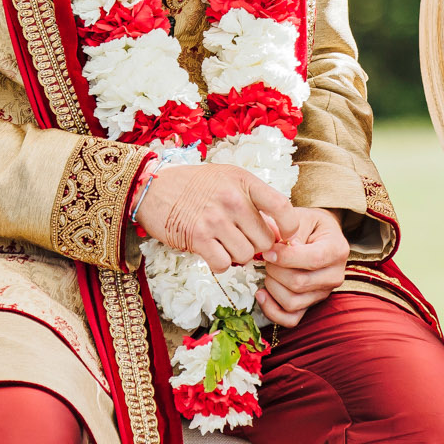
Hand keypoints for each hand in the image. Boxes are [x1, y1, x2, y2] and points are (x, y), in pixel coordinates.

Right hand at [135, 163, 299, 274]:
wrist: (153, 188)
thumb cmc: (195, 185)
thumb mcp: (228, 179)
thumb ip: (253, 200)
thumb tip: (278, 232)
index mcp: (244, 181)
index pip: (282, 207)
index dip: (290, 227)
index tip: (286, 235)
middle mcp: (233, 199)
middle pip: (265, 240)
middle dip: (257, 246)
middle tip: (242, 240)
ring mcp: (215, 219)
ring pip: (246, 255)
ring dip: (237, 256)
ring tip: (224, 244)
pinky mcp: (198, 237)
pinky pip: (223, 264)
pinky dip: (220, 264)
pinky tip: (212, 252)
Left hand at [255, 207, 347, 326]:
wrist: (319, 235)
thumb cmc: (309, 225)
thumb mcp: (301, 217)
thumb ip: (288, 228)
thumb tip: (274, 244)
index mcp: (337, 249)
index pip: (313, 259)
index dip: (285, 258)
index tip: (268, 250)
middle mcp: (335, 275)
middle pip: (299, 283)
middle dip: (275, 270)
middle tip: (267, 257)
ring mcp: (324, 293)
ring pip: (293, 303)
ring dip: (272, 287)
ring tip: (267, 271)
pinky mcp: (311, 305)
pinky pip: (291, 319)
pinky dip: (272, 311)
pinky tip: (262, 294)